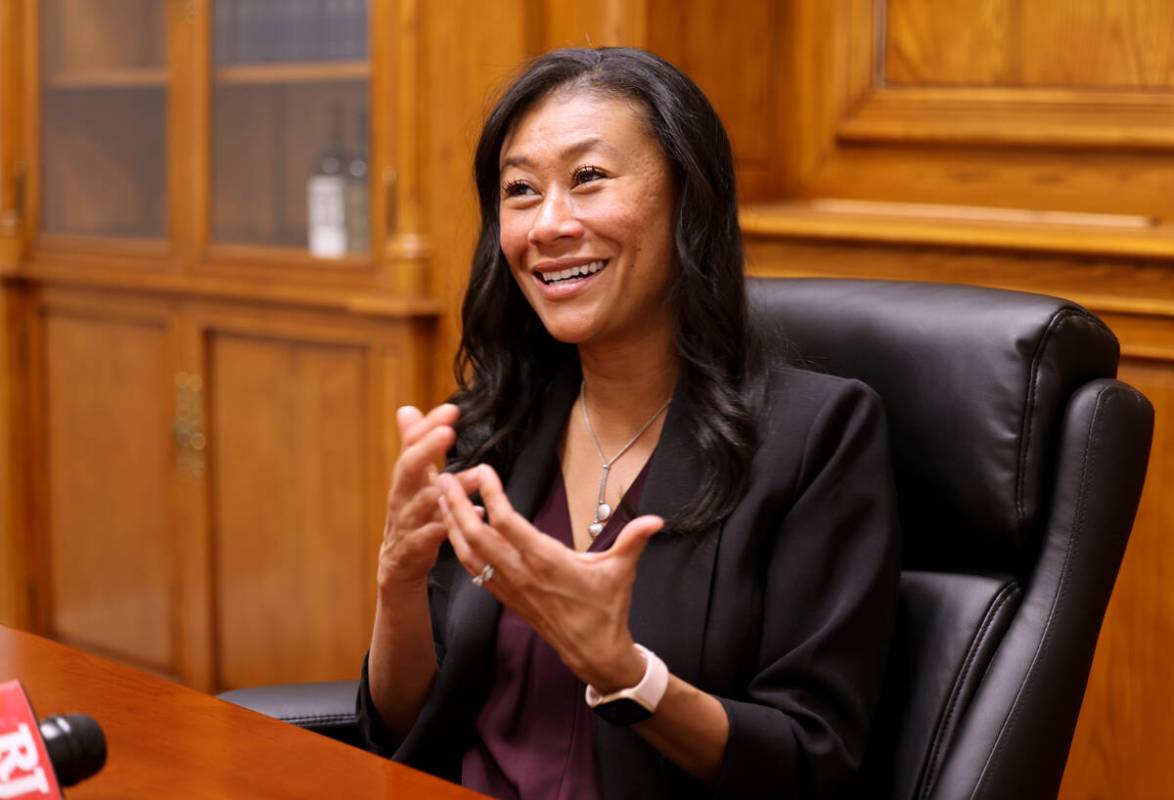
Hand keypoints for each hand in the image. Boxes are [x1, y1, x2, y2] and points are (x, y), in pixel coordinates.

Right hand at [377, 404, 478, 589]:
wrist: (399, 561)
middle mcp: (402, 494)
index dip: (428, 425)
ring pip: (423, 502)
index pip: (412, 443)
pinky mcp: (414, 547)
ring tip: (474, 475)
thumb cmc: (413, 511)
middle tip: (448, 432)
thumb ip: (413, 445)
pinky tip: (476, 514)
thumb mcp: (413, 477)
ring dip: (446, 489)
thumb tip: (406, 409)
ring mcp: (406, 520)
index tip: (451, 409)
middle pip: (409, 467)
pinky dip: (449, 526)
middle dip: (427, 448)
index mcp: (405, 475)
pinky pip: (431, 535)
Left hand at [436, 465, 663, 691]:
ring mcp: (510, 587)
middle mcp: (522, 573)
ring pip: (469, 554)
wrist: (593, 653)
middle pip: (478, 536)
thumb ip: (634, 540)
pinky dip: (460, 548)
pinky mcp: (505, 597)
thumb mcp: (621, 571)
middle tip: (445, 479)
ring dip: (452, 526)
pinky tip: (454, 531)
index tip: (484, 471)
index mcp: (547, 562)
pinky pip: (474, 570)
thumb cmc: (606, 610)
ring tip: (440, 498)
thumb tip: (657, 519)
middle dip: (458, 507)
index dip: (494, 496)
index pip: (510, 524)